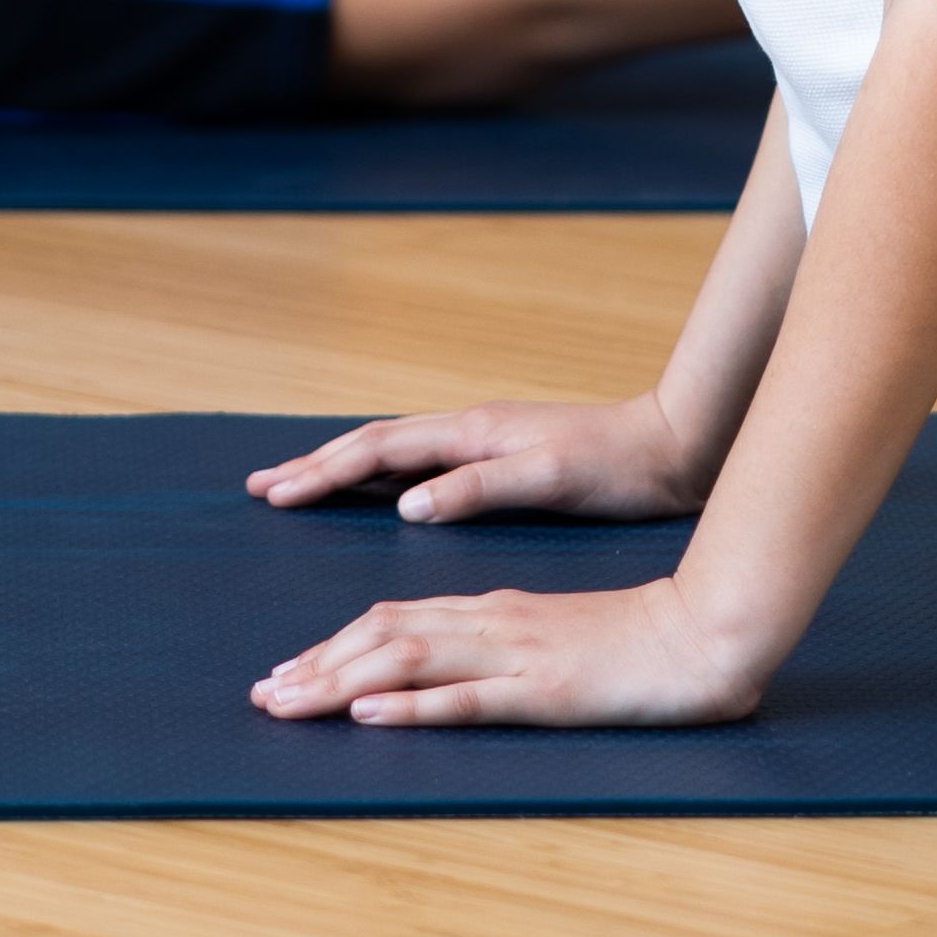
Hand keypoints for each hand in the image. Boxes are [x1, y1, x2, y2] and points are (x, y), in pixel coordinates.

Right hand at [247, 396, 711, 528]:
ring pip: (394, 454)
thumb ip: (478, 488)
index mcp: (473, 433)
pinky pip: (420, 467)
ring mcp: (483, 443)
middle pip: (374, 445)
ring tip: (300, 487)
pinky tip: (377, 496)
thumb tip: (406, 505)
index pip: (379, 449)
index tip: (277, 494)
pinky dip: (382, 479)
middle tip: (262, 489)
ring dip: (343, 470)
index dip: (324, 472)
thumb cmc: (617, 466)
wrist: (674, 445)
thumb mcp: (549, 478)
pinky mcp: (500, 460)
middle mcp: (469, 431)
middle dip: (316, 466)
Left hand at [252, 575, 771, 728]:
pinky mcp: (545, 691)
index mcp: (494, 610)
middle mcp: (493, 623)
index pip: (394, 619)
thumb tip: (446, 670)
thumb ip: (502, 647)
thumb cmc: (639, 642)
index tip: (285, 674)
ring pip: (410, 661)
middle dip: (316, 665)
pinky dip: (413, 706)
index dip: (332, 646)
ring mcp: (517, 655)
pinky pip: (469, 698)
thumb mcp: (554, 637)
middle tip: (262, 696)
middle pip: (385, 635)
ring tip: (289, 704)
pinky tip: (371, 714)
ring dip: (340, 683)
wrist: (706, 631)